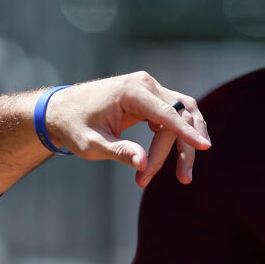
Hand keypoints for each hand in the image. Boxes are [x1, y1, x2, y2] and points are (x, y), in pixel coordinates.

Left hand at [44, 72, 211, 187]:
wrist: (60, 111)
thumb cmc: (73, 127)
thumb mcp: (90, 145)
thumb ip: (118, 152)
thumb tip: (143, 164)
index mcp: (130, 91)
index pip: (167, 112)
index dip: (186, 131)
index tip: (204, 147)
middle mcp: (145, 84)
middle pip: (179, 114)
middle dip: (183, 147)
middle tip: (183, 179)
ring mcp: (149, 88)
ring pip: (182, 114)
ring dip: (186, 142)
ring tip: (183, 174)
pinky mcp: (150, 98)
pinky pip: (173, 116)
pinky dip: (176, 136)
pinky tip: (166, 158)